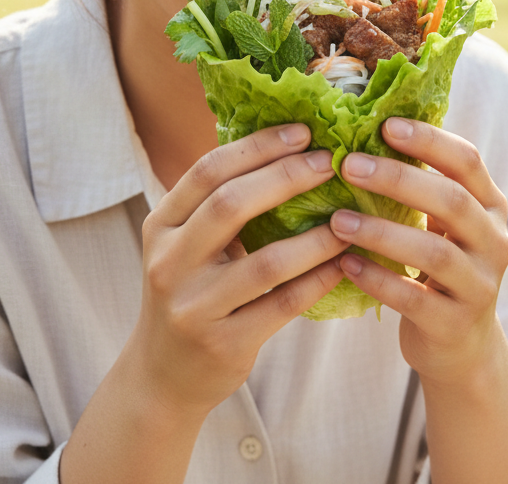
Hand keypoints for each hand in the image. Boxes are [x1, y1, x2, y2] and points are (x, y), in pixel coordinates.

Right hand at [133, 124, 348, 414]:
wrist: (162, 374)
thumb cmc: (191, 291)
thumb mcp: (187, 243)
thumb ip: (220, 202)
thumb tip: (288, 146)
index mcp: (161, 225)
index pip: (208, 171)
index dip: (258, 146)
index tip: (302, 132)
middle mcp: (169, 262)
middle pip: (230, 204)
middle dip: (286, 177)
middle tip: (329, 163)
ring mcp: (194, 306)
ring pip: (265, 261)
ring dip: (315, 237)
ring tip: (347, 218)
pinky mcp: (223, 343)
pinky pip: (282, 304)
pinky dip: (318, 280)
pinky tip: (343, 263)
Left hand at [328, 118, 507, 386]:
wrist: (462, 346)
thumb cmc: (439, 267)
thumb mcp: (444, 223)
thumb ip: (423, 184)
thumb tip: (364, 131)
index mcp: (490, 205)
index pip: (468, 161)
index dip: (430, 140)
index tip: (386, 126)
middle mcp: (493, 241)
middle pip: (452, 201)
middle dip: (399, 179)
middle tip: (350, 165)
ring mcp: (478, 285)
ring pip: (434, 252)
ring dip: (381, 232)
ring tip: (337, 220)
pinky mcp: (454, 324)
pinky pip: (413, 299)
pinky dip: (377, 279)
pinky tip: (344, 264)